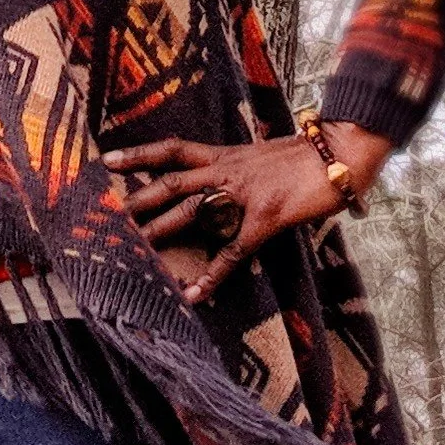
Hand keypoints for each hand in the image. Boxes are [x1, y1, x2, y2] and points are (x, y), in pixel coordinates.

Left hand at [104, 122, 388, 307]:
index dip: (139, 154)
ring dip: (161, 232)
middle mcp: (227, 171)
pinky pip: (232, 251)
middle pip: (171, 183)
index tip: (106, 160)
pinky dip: (212, 276)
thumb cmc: (304, 155)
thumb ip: (237, 167)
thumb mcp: (261, 155)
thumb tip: (221, 178)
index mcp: (225, 154)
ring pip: (192, 213)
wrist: (340, 150)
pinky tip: (194, 295)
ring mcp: (244, 194)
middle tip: (104, 214)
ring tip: (133, 251)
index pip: (173, 149)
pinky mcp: (265, 218)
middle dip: (137, 199)